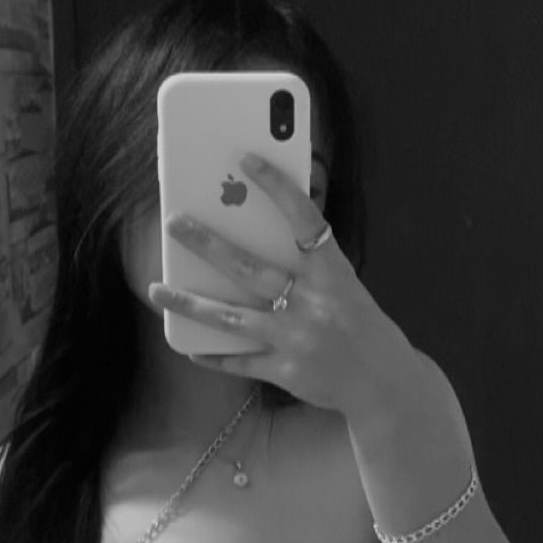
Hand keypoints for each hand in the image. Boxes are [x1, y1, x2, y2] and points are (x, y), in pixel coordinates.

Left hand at [148, 152, 421, 421]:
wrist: (385, 384)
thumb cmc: (360, 327)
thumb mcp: (345, 286)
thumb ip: (311, 263)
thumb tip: (261, 230)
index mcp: (334, 274)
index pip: (305, 220)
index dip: (278, 187)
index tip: (245, 158)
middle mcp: (314, 303)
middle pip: (251, 268)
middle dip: (208, 243)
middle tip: (173, 222)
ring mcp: (297, 340)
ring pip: (233, 318)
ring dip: (191, 304)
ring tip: (156, 290)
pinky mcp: (286, 372)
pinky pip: (240, 362)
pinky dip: (213, 355)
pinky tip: (187, 346)